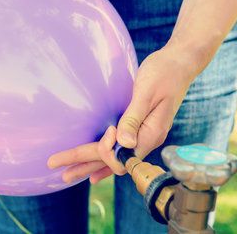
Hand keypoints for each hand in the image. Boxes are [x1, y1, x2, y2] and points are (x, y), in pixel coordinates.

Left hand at [48, 43, 198, 183]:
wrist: (180, 63)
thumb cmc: (164, 73)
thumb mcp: (147, 93)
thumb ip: (134, 119)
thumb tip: (121, 143)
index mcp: (150, 134)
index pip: (119, 154)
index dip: (101, 151)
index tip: (98, 135)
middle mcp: (148, 140)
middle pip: (112, 160)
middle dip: (83, 164)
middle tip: (55, 165)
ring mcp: (145, 136)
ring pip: (115, 158)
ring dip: (91, 164)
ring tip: (68, 173)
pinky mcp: (141, 128)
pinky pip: (122, 149)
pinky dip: (106, 158)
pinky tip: (95, 168)